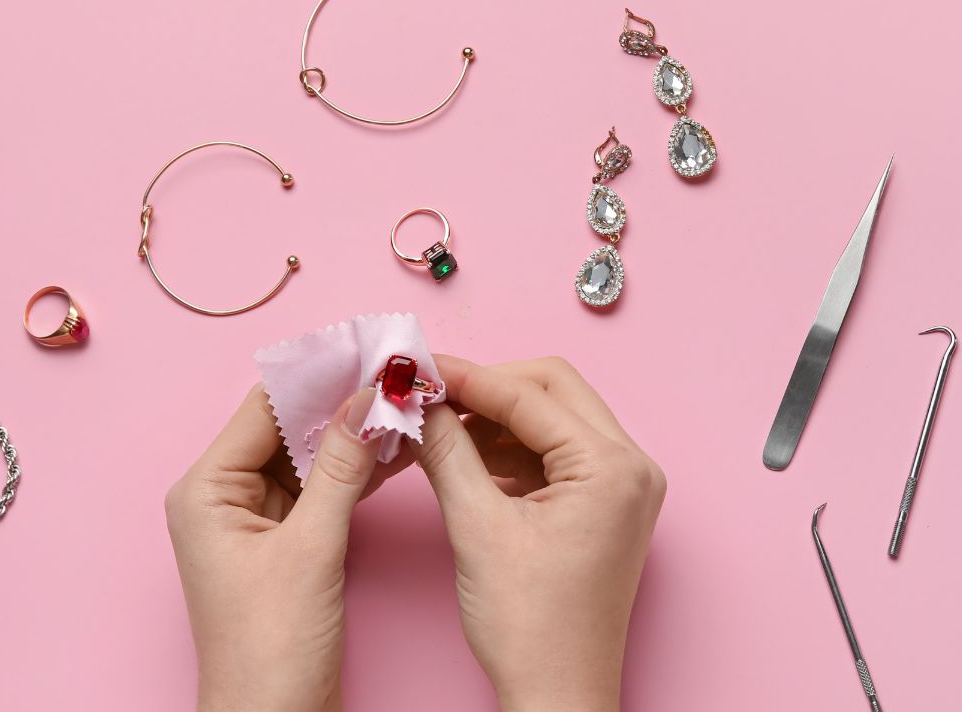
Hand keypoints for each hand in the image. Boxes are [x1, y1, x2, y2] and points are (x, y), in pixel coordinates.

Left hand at [166, 385, 411, 711]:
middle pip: (288, 426)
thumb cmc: (271, 650)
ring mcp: (255, 519)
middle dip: (341, 400)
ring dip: (354, 432)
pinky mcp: (285, 541)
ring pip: (310, 454)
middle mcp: (223, 496)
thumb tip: (369, 397)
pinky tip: (395, 446)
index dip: (319, 374)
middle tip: (394, 370)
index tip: (367, 347)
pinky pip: (321, 487)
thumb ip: (342, 467)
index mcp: (206, 489)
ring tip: (404, 400)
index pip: (266, 407)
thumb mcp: (312, 548)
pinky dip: (356, 469)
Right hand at [417, 356, 665, 711]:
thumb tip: (418, 401)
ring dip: (496, 418)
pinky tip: (468, 460)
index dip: (467, 377)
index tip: (418, 370)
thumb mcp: (477, 527)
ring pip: (552, 418)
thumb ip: (446, 451)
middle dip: (487, 389)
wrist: (556, 696)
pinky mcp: (603, 505)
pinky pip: (553, 452)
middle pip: (551, 391)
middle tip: (431, 396)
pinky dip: (509, 448)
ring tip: (441, 430)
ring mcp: (621, 487)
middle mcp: (630, 468)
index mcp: (613, 469)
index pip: (531, 395)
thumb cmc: (531, 629)